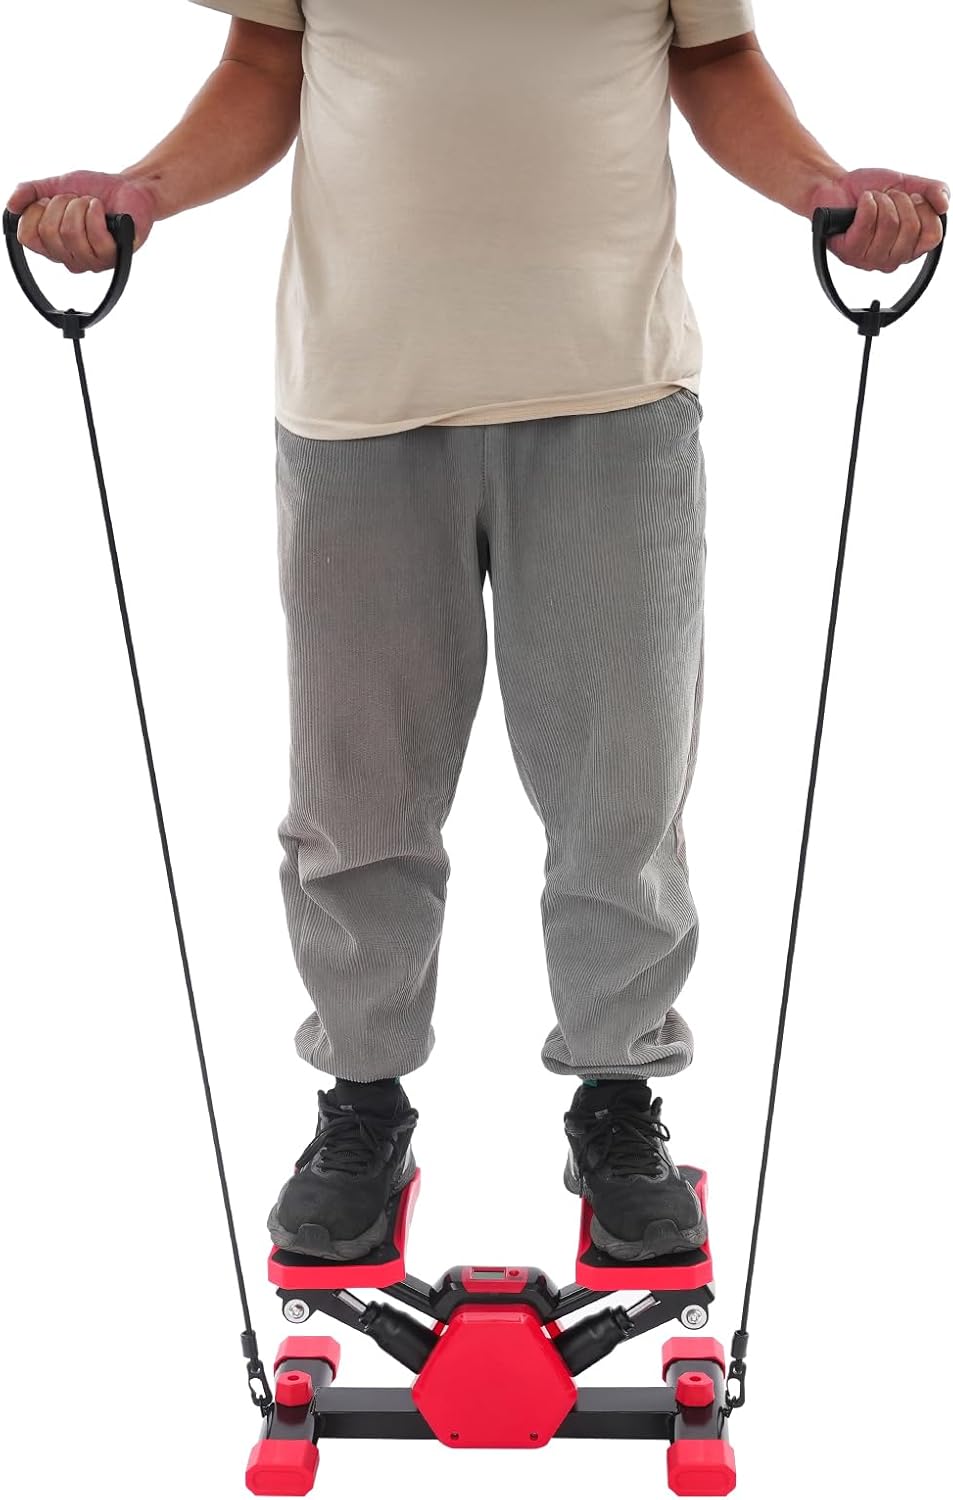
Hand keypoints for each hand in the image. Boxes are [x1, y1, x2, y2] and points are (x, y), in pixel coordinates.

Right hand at [5, 171, 157, 271]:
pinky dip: (96, 212)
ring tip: (92, 204)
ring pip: (70, 233)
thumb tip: (10, 206)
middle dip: (61, 204)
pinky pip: (95, 235)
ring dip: (80, 207)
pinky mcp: (115, 257)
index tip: (50, 200)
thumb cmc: (94, 190)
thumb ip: (30, 193)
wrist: (129, 187)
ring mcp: (93, 261)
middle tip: (76, 200)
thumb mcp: (55, 186)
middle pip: (49, 232)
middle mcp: (71, 258)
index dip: (36, 211)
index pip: (27, 237)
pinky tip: (103, 210)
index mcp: (53, 246)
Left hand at [808, 170, 947, 271]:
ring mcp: (871, 259)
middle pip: (912, 228)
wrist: (836, 186)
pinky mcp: (850, 254)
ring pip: (890, 224)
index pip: (933, 236)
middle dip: (900, 200)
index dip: (924, 209)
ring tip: (871, 200)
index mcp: (911, 246)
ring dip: (881, 201)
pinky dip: (866, 203)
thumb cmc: (869, 189)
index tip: (911, 198)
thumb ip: (933, 191)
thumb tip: (944, 206)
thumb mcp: (908, 185)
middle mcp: (893, 258)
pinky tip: (860, 204)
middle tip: (887, 198)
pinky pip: (867, 223)